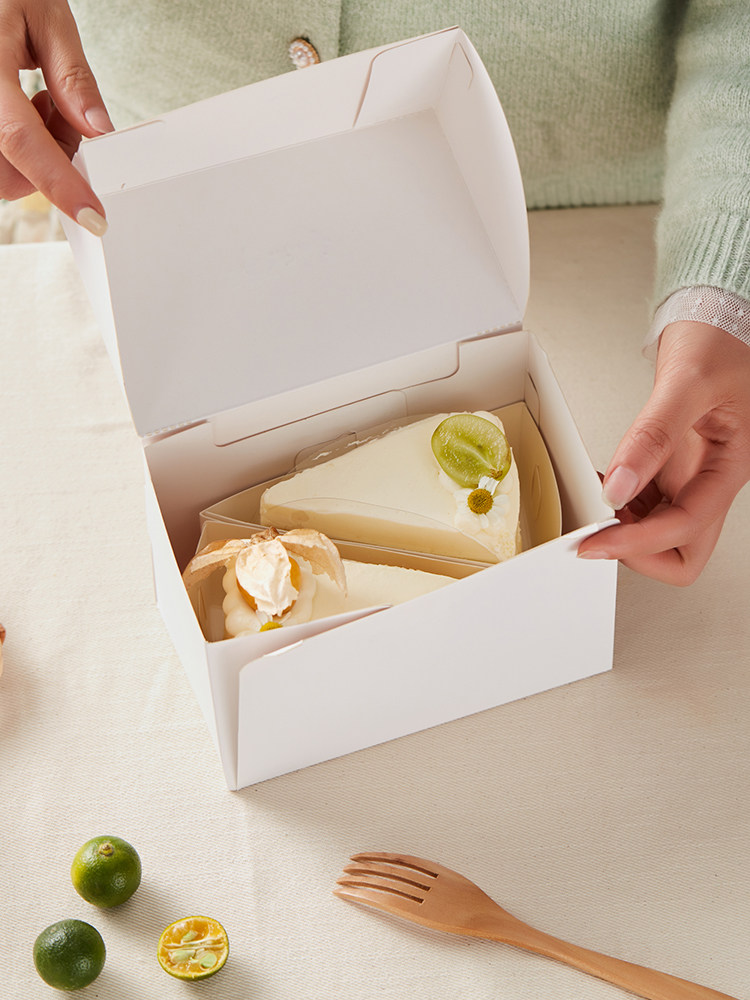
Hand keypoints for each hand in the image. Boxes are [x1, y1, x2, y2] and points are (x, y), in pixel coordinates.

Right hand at [0, 0, 112, 233]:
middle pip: (8, 175)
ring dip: (34, 157)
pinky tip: (22, 107)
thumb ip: (72, 75)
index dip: (59, 184)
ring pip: (2, 175)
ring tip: (38, 101)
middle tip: (60, 113)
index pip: (21, 140)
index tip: (93, 216)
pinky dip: (17, 148)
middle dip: (50, 165)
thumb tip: (97, 131)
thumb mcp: (45, 14)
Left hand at [578, 320, 749, 584]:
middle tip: (598, 535)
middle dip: (640, 553)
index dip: (638, 544)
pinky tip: (604, 485)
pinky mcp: (673, 467)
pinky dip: (621, 504)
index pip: (686, 528)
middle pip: (683, 552)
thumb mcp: (686, 383)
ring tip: (594, 507)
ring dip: (626, 530)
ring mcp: (692, 476)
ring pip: (662, 533)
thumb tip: (620, 486)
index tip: (594, 542)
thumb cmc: (721, 344)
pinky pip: (646, 503)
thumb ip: (652, 436)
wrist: (718, 321)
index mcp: (730, 468)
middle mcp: (711, 480)